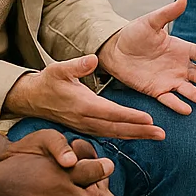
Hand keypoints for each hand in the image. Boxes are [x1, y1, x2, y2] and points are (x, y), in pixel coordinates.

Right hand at [4, 56, 164, 139]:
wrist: (33, 98)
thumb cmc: (49, 81)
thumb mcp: (59, 69)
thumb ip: (76, 65)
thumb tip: (92, 60)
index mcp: (82, 104)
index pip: (111, 112)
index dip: (130, 116)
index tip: (149, 119)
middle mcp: (85, 119)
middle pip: (117, 128)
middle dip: (140, 131)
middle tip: (162, 134)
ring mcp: (86, 126)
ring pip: (115, 134)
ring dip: (137, 135)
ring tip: (157, 136)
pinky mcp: (86, 128)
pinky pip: (109, 135)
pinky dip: (125, 136)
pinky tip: (140, 135)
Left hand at [97, 0, 195, 114]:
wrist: (114, 50)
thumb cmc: (133, 33)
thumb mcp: (151, 21)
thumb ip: (168, 13)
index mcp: (181, 49)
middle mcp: (179, 66)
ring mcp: (169, 80)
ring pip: (191, 92)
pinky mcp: (156, 90)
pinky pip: (169, 99)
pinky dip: (178, 105)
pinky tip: (189, 110)